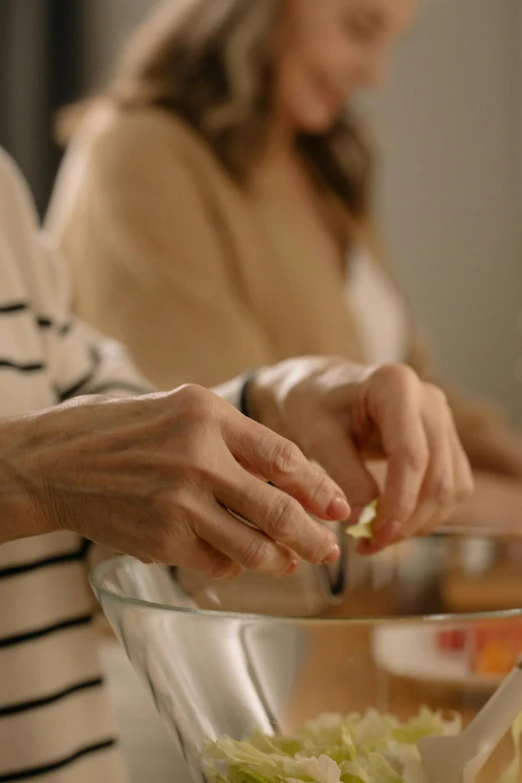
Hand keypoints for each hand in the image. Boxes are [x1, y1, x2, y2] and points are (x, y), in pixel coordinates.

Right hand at [0, 385, 349, 576]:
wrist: (54, 462)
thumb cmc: (123, 430)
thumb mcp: (182, 409)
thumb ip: (234, 439)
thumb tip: (289, 480)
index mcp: (208, 414)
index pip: (283, 455)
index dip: (318, 486)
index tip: (339, 506)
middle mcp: (197, 457)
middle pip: (276, 508)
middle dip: (313, 536)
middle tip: (332, 551)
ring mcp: (177, 502)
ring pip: (250, 545)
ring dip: (280, 560)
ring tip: (293, 563)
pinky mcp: (159, 540)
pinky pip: (215, 562)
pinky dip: (233, 564)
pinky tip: (239, 561)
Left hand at [249, 358, 473, 551]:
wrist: (321, 387)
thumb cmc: (314, 405)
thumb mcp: (318, 438)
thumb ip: (343, 477)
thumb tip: (364, 523)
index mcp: (395, 386)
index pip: (411, 456)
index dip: (399, 503)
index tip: (376, 535)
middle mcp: (429, 399)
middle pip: (438, 476)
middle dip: (408, 520)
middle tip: (371, 545)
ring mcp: (442, 419)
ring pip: (452, 486)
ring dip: (421, 522)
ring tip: (379, 538)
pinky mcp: (445, 439)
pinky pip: (453, 485)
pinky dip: (429, 512)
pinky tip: (395, 523)